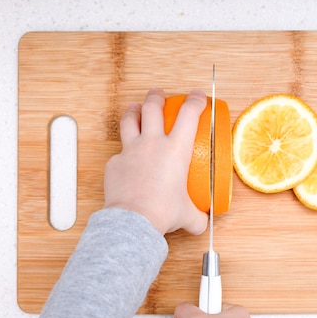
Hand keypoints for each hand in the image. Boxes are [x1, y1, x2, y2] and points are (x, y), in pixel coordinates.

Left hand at [104, 88, 207, 234]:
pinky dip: (124, 152)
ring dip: (134, 111)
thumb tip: (202, 223)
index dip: (195, 100)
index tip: (198, 96)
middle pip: (152, 107)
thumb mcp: (187, 215)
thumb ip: (197, 216)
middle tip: (159, 94)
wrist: (133, 220)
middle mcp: (152, 143)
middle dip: (157, 96)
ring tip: (135, 108)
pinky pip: (119, 152)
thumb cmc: (162, 212)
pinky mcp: (114, 163)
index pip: (188, 114)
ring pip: (130, 120)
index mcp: (175, 149)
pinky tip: (126, 159)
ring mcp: (130, 150)